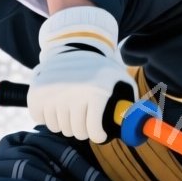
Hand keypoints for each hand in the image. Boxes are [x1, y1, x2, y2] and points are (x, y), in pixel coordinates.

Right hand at [28, 6, 130, 142]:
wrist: (73, 44)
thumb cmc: (100, 68)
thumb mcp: (120, 78)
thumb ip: (131, 101)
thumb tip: (145, 124)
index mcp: (96, 93)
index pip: (94, 132)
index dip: (97, 136)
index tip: (98, 134)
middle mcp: (73, 94)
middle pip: (76, 132)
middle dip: (83, 130)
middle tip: (85, 121)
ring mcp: (52, 94)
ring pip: (58, 127)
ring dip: (66, 123)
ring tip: (72, 110)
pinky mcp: (36, 93)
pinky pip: (41, 118)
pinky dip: (48, 116)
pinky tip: (57, 105)